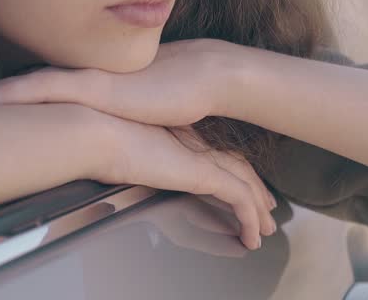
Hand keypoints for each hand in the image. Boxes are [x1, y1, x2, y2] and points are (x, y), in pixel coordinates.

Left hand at [0, 39, 232, 127]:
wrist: (204, 76)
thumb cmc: (179, 95)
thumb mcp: (143, 111)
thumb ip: (123, 119)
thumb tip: (114, 140)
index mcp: (96, 84)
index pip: (49, 89)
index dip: (17, 95)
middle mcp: (87, 78)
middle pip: (33, 85)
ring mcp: (90, 80)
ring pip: (34, 84)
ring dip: (2, 93)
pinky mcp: (98, 86)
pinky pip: (51, 87)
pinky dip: (22, 92)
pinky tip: (1, 97)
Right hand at [91, 116, 276, 250]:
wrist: (99, 132)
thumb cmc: (100, 138)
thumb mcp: (125, 149)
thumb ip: (139, 158)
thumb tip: (136, 169)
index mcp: (180, 132)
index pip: (218, 153)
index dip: (235, 169)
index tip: (245, 184)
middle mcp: (196, 140)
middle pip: (238, 166)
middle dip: (256, 189)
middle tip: (268, 207)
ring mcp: (202, 155)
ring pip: (245, 183)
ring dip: (259, 208)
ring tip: (267, 227)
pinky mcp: (204, 173)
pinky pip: (239, 200)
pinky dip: (250, 218)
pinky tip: (252, 236)